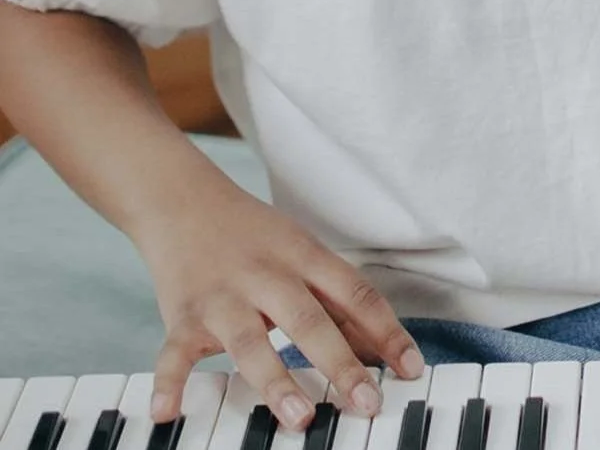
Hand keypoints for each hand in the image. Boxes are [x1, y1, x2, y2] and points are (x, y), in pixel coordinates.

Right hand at [130, 180, 422, 429]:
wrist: (182, 201)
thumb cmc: (254, 236)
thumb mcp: (302, 253)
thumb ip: (335, 300)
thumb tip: (379, 348)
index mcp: (305, 257)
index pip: (356, 294)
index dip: (387, 331)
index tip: (411, 367)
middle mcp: (266, 275)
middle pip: (308, 320)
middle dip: (340, 364)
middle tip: (366, 403)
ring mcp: (221, 297)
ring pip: (249, 342)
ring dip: (275, 381)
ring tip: (300, 418)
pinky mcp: (180, 316)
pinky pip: (172, 354)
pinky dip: (169, 383)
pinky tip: (168, 412)